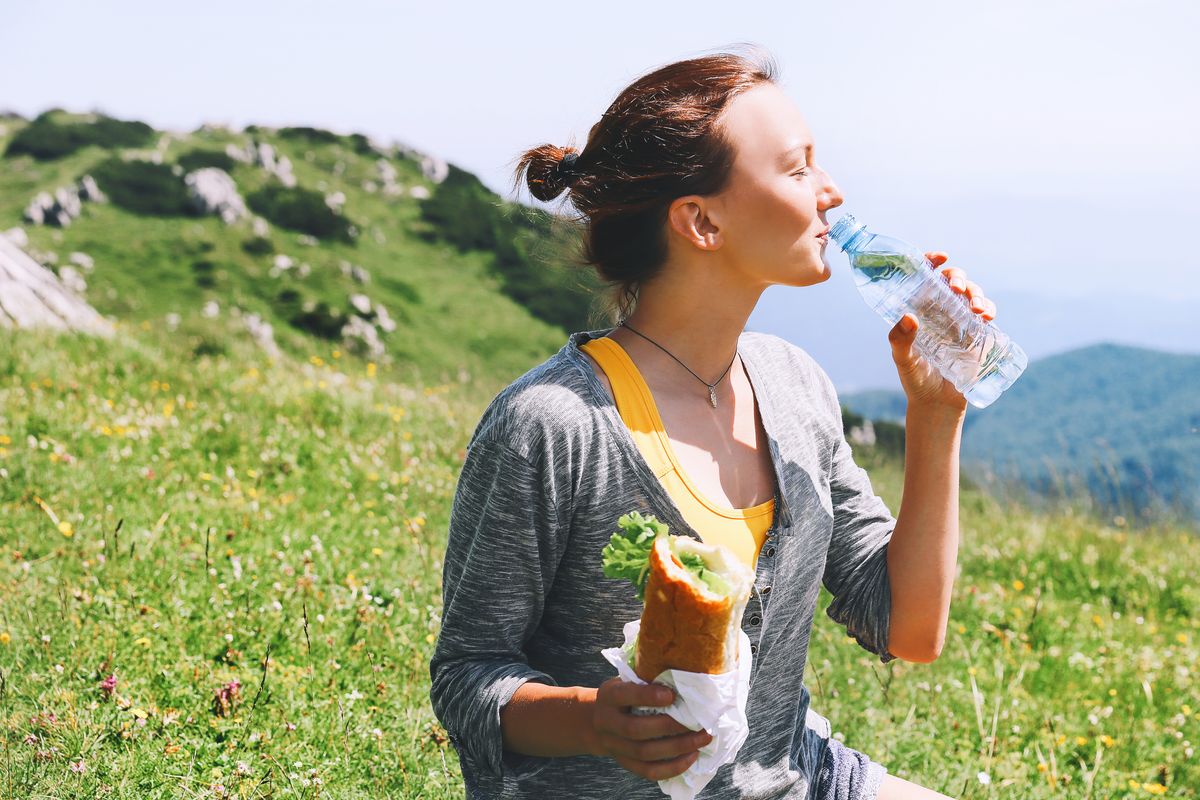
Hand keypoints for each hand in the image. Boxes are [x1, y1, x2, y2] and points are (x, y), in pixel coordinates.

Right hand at [590, 678, 711, 781]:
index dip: (648, 696)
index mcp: (609, 696)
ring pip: (645, 753)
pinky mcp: (625, 763)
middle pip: (636, 729)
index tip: (672, 695)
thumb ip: (646, 681)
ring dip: (678, 747)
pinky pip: (649, 771)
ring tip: (703, 739)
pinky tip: (692, 756)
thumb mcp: (626, 681)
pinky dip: (673, 767)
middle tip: (698, 722)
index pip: (625, 695)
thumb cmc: (624, 696)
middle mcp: (607, 723)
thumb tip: (684, 680)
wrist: (597, 721)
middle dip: (670, 726)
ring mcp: (614, 746)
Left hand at [888, 251, 998, 410]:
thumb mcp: (903, 359)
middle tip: (955, 287)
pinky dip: (990, 309)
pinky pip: (988, 313)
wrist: (937, 404)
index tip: (939, 257)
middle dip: (958, 277)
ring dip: (977, 293)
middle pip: (954, 281)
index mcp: (920, 309)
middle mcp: (941, 310)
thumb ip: (900, 340)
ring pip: (973, 294)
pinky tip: (986, 316)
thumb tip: (909, 318)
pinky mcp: (978, 334)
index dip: (932, 262)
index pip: (926, 278)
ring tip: (976, 308)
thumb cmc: (915, 379)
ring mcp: (961, 320)